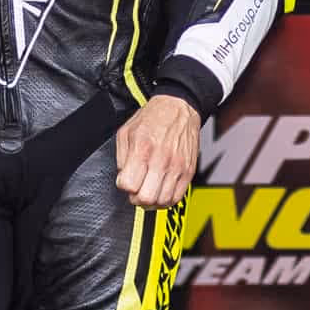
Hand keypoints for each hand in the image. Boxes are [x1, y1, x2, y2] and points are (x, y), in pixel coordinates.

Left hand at [114, 93, 201, 208]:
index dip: (124, 186)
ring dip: (152, 201)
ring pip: (162, 201)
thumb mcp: (126, 131)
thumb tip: (123, 177)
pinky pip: (177, 197)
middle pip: (146, 198)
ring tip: (148, 191)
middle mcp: (161, 160)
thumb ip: (121, 157)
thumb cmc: (154, 117)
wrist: (179, 107)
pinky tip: (160, 192)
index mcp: (143, 149)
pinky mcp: (188, 171)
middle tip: (135, 190)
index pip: (128, 185)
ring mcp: (177, 167)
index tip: (125, 181)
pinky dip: (166, 200)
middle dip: (136, 198)